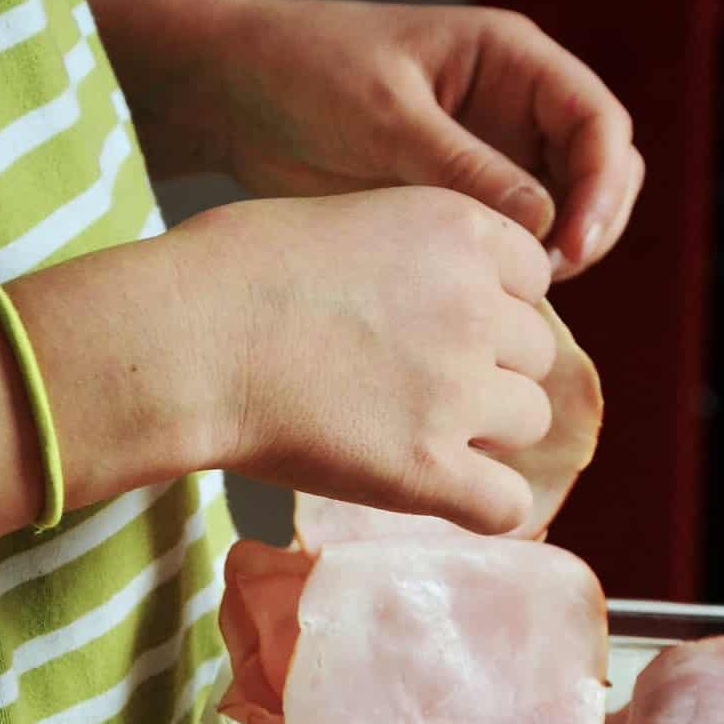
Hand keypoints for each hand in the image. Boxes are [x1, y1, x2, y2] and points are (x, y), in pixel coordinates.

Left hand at [96, 0, 642, 279]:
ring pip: (563, 217)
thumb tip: (542, 224)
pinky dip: (512, 277)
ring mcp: (493, 159)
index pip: (598, 123)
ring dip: (555, 260)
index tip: (570, 244)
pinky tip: (484, 305)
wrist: (232, 95)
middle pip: (599, 174)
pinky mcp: (460, 206)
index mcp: (511, 62)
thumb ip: (463, 167)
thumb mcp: (384, 116)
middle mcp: (515, 110)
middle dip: (590, 227)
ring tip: (514, 298)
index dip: (600, 186)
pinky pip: (511, 246)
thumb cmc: (301, 72)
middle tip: (549, 280)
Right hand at [138, 186, 557, 533]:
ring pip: (529, 422)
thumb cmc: (233, 272)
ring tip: (412, 429)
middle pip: (535, 353)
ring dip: (485, 430)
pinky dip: (487, 505)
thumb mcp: (349, 219)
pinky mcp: (429, 468)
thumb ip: (416, 256)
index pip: (532, 279)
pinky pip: (506, 504)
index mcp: (461, 231)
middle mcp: (477, 306)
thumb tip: (436, 301)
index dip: (492, 305)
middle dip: (490, 368)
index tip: (438, 322)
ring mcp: (459, 390)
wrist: (187, 339)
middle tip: (416, 381)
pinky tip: (447, 493)